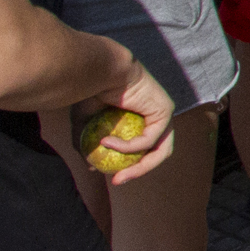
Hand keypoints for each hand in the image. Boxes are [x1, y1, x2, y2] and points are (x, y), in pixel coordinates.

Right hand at [69, 63, 175, 185]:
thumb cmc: (89, 91)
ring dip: (140, 167)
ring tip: (117, 174)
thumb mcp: (84, 124)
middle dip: (139, 171)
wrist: (97, 69)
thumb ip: (87, 145)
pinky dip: (127, 146)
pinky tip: (106, 141)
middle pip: (158, 153)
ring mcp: (164, 113)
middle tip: (117, 181)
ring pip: (161, 150)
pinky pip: (148, 139)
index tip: (112, 179)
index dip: (133, 167)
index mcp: (143, 119)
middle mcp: (157, 116)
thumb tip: (92, 167)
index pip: (147, 149)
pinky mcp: (165, 110)